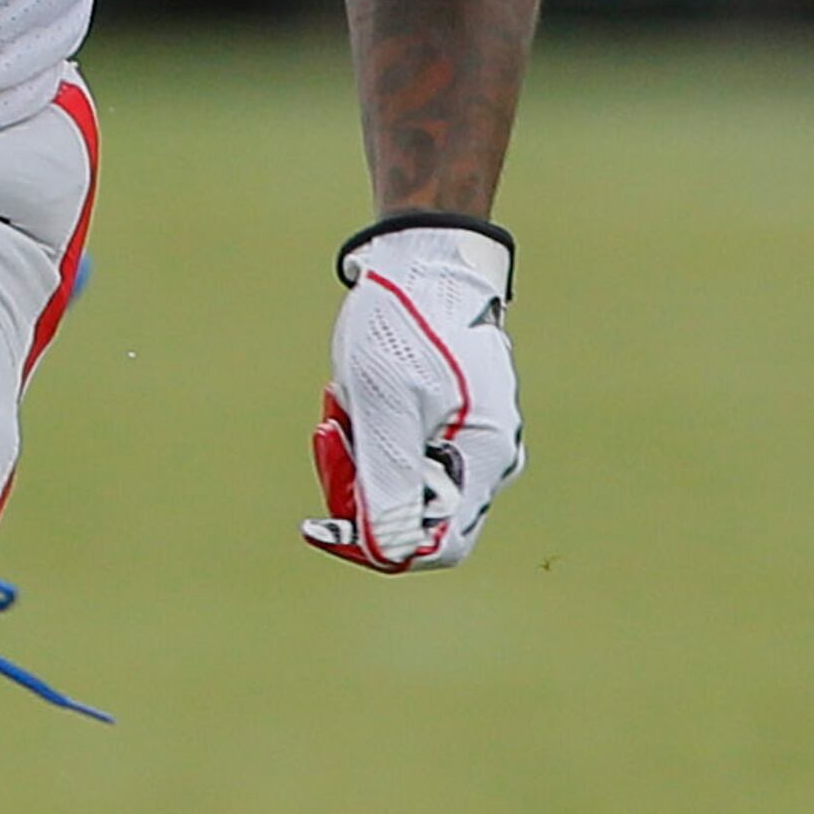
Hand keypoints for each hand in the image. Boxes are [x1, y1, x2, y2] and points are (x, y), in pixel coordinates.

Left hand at [306, 220, 520, 571]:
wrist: (421, 262)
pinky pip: (403, 452)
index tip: (326, 517)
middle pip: (415, 517)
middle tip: (330, 434)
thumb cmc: (405, 327)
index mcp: (482, 460)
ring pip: (403, 483)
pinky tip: (353, 396)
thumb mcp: (385, 407)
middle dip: (362, 487)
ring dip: (362, 456)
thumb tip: (388, 551)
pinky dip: (371, 435)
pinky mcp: (450, 420)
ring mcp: (471, 438)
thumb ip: (389, 480)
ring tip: (343, 405)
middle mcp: (486, 458)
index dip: (380, 544)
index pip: (438, 545)